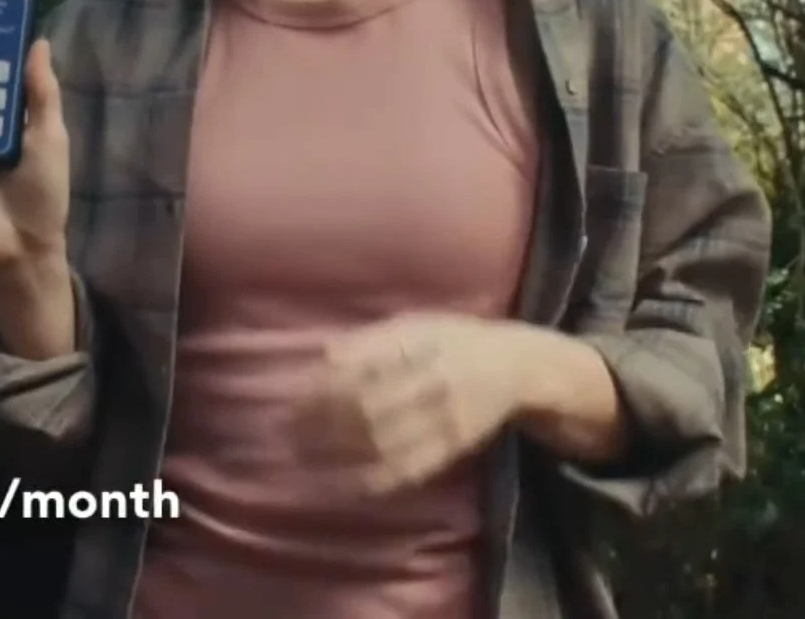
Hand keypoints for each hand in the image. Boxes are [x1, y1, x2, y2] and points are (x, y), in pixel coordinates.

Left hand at [295, 314, 529, 496]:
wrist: (515, 366)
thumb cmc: (454, 338)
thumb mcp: (415, 322)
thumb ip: (370, 339)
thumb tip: (322, 355)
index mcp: (418, 344)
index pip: (359, 371)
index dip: (321, 391)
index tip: (292, 404)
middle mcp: (430, 381)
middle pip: (366, 410)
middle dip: (322, 427)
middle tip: (289, 436)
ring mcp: (443, 419)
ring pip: (382, 443)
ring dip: (339, 456)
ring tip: (305, 460)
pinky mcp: (451, 448)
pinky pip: (407, 469)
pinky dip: (372, 479)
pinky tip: (343, 481)